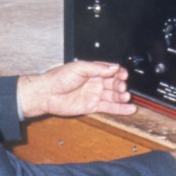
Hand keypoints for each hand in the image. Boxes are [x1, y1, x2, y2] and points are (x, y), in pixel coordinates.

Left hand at [18, 61, 137, 118]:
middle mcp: (95, 82)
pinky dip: (119, 108)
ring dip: (122, 97)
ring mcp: (94, 95)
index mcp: (92, 71)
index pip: (111, 71)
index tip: (123, 75)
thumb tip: (113, 67)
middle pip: (114, 83)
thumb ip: (97, 68)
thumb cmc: (58, 78)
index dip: (119, 73)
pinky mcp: (92, 106)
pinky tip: (128, 108)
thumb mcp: (79, 67)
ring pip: (113, 96)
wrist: (46, 93)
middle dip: (120, 85)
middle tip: (122, 87)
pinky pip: (109, 107)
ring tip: (126, 97)